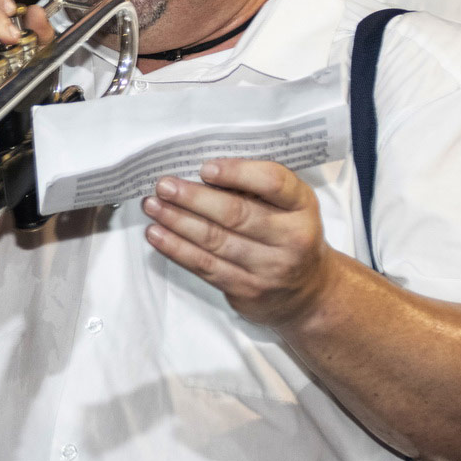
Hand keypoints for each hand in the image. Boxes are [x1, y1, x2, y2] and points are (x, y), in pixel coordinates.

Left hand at [142, 158, 331, 328]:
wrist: (308, 292)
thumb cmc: (289, 234)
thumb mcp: (290, 205)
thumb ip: (258, 187)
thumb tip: (203, 172)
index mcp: (302, 206)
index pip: (273, 183)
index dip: (237, 173)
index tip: (205, 168)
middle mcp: (292, 238)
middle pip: (236, 214)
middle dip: (193, 198)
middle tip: (164, 185)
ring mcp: (269, 268)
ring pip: (215, 241)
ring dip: (177, 221)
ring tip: (152, 206)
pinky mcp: (247, 290)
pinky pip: (205, 266)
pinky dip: (176, 249)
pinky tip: (157, 234)